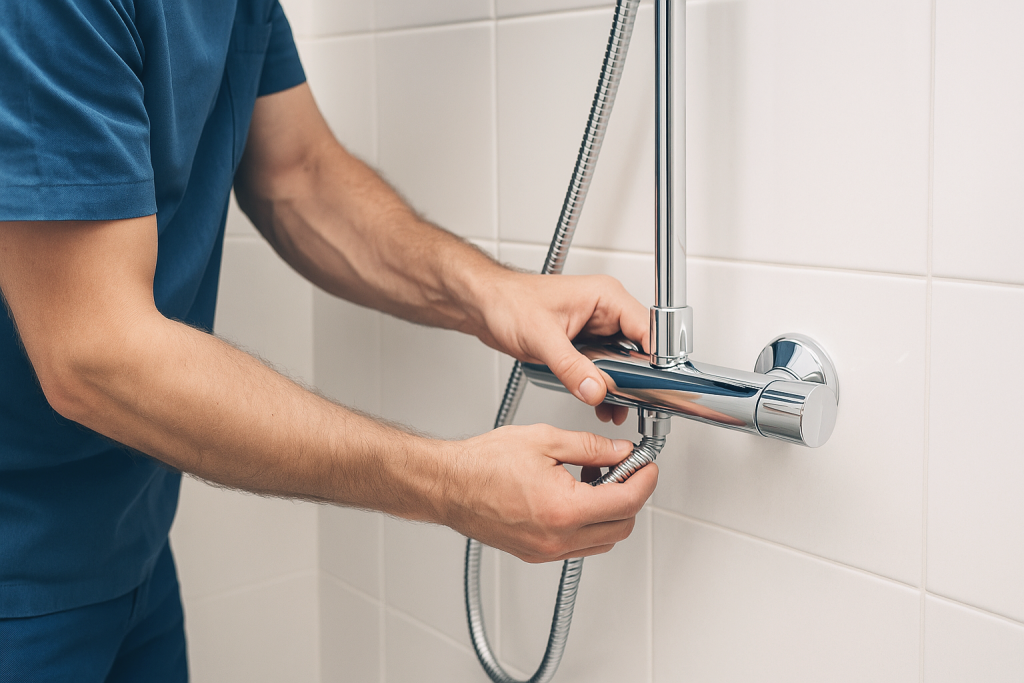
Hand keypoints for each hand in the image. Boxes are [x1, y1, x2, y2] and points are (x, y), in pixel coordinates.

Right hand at [440, 424, 657, 561]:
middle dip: (631, 495)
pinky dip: (589, 523)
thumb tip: (620, 452)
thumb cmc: (483, 465)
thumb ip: (590, 447)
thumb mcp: (545, 441)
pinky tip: (576, 494)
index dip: (645, 479)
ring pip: (603, 540)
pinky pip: (579, 545)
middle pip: (622, 526)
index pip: (627, 501)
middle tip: (624, 468)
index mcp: (564, 510)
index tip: (647, 465)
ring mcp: (547, 551)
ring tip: (596, 479)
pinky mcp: (536, 553)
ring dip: (611, 512)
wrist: (448, 485)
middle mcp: (557, 538)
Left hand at [475, 271, 648, 424]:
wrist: (486, 305)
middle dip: (638, 378)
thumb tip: (595, 389)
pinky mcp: (586, 343)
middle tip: (635, 402)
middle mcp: (606, 311)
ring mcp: (597, 327)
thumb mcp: (542, 338)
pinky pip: (606, 367)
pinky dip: (605, 386)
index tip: (656, 385)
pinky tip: (601, 404)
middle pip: (641, 348)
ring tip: (617, 408)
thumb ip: (570, 367)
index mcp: (605, 297)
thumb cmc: (509, 303)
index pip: (648, 329)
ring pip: (625, 361)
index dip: (656, 359)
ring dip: (621, 386)